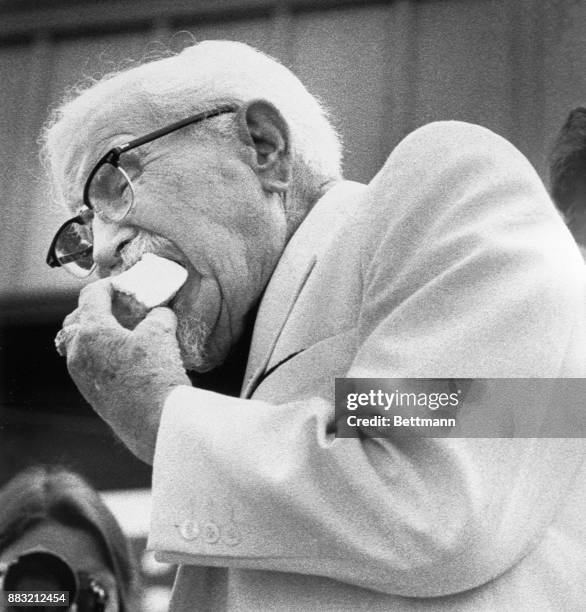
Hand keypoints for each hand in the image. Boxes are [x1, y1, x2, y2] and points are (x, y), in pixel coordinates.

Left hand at [55, 279, 190, 463]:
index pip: (91, 296)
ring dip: (96, 333)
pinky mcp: (91, 394)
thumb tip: (159, 313)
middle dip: (95, 309)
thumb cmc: (156, 375)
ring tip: (122, 332)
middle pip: (76, 320)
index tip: (121, 284)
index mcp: (92, 331)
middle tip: (118, 307)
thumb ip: (158, 315)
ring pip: (79, 344)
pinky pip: (87, 363)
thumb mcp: (162, 334)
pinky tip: (125, 356)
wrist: (156, 423)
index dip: (108, 285)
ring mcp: (81, 376)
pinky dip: (100, 353)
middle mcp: (78, 352)